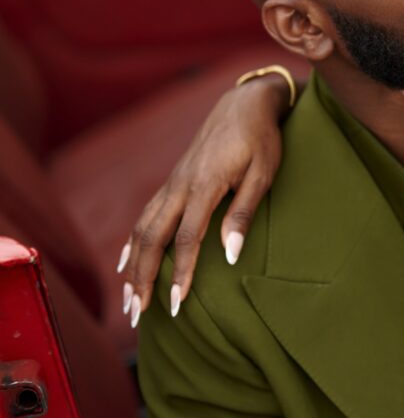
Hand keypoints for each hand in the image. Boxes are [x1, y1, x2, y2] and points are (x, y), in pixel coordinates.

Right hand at [118, 74, 291, 326]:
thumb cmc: (262, 140)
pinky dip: (132, 241)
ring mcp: (173, 182)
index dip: (180, 273)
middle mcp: (180, 185)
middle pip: (151, 238)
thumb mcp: (263, 173)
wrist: (244, 103)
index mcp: (204, 185)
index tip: (177, 304)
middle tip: (137, 314)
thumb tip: (230, 254)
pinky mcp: (173, 181)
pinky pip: (145, 215)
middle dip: (142, 279)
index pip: (186, 239)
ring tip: (129, 299)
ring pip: (142, 228)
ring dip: (132, 266)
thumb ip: (244, 212)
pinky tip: (125, 261)